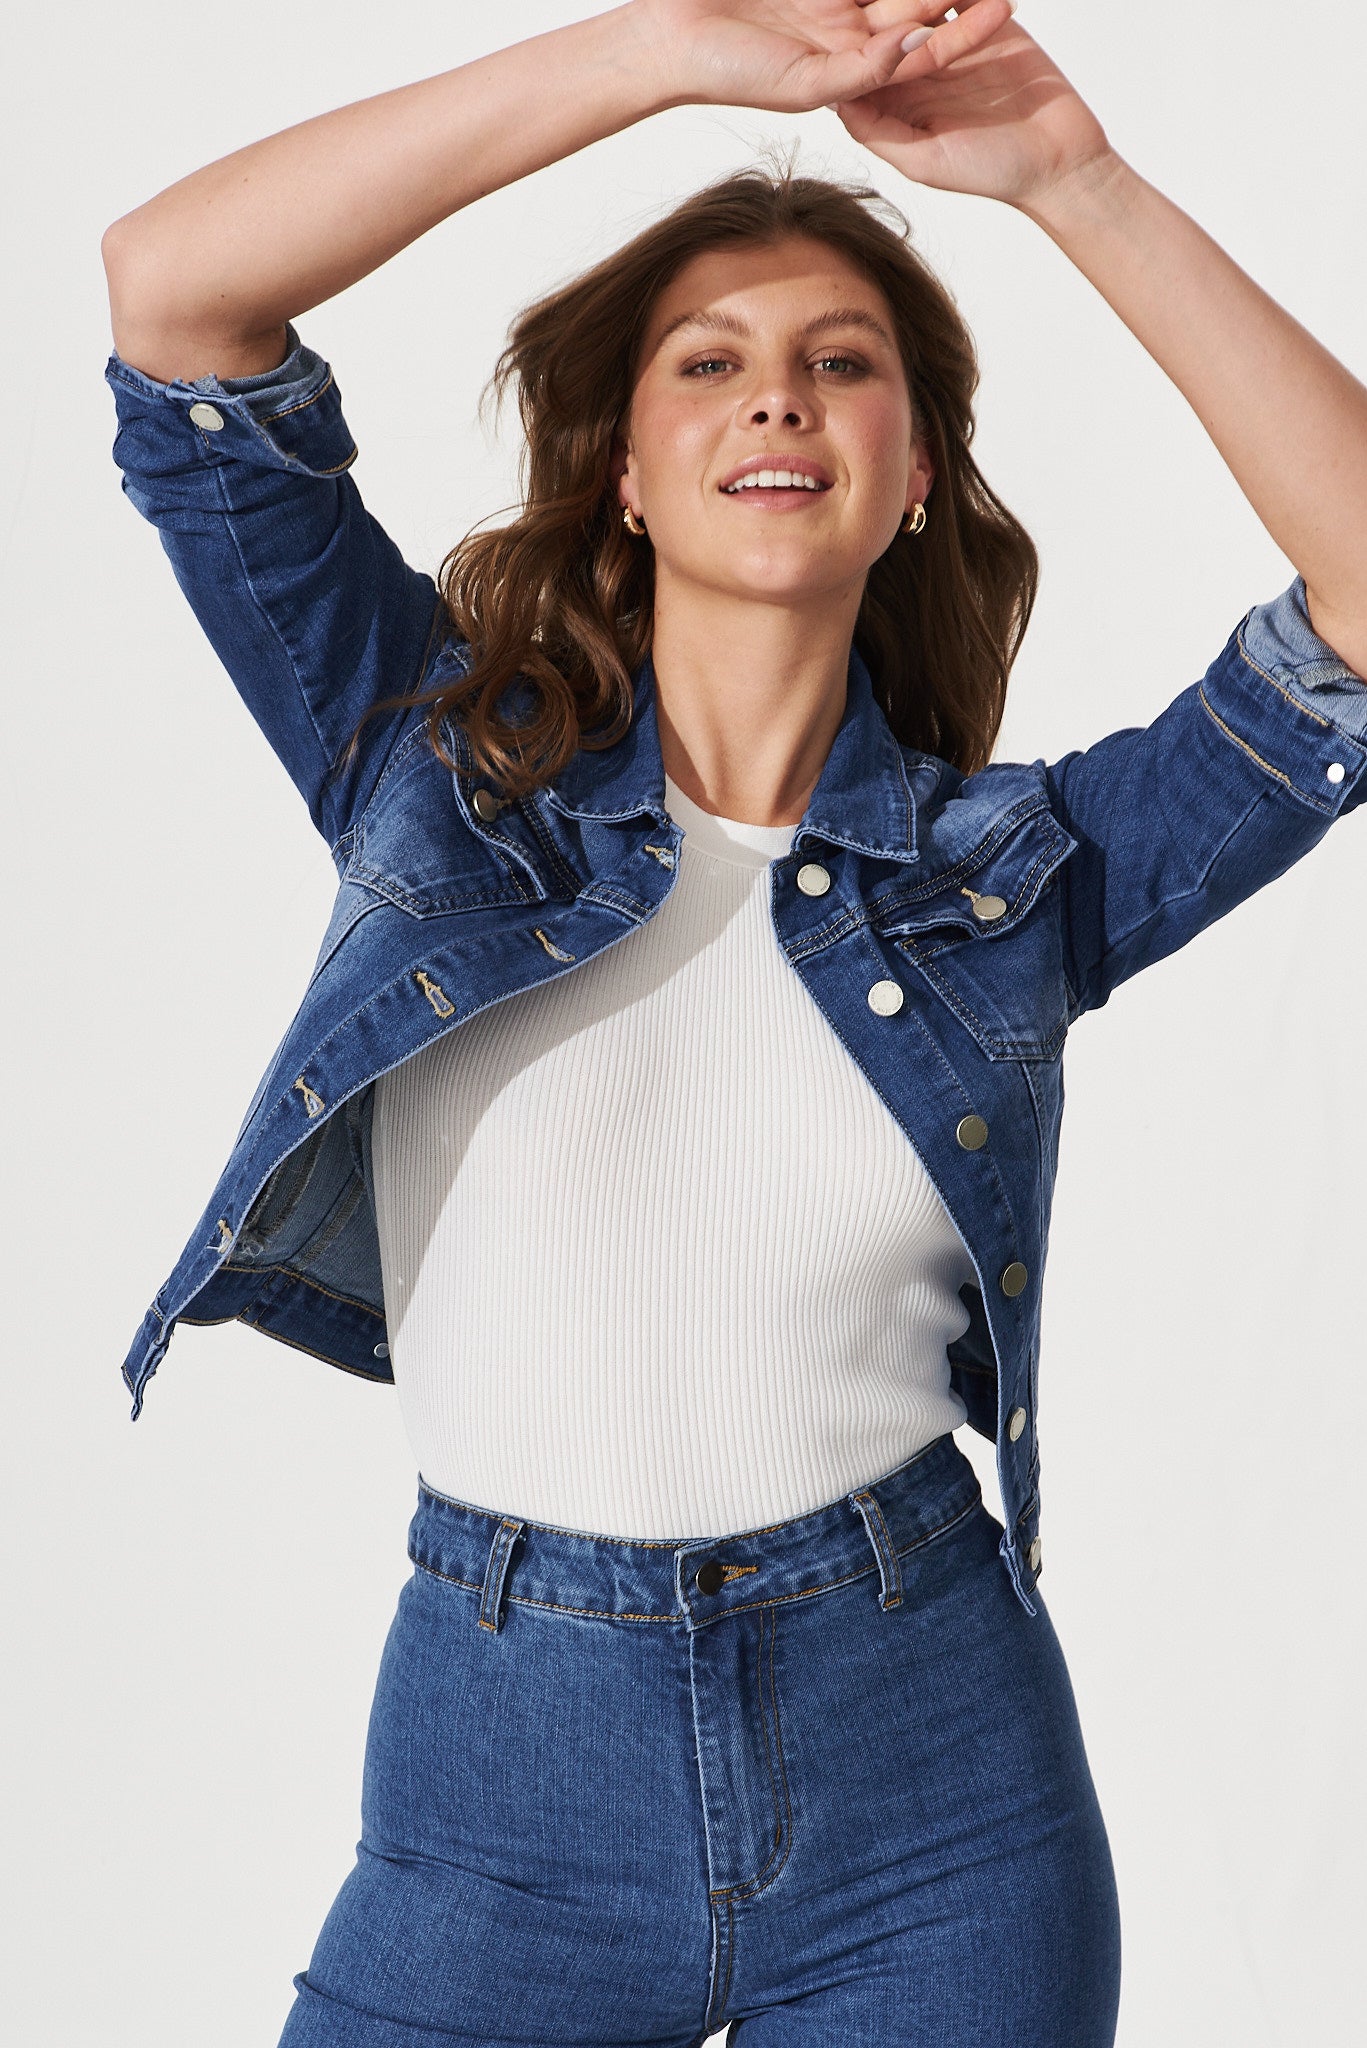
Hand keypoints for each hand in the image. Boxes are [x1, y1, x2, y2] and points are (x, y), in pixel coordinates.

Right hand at [633, 0, 1015, 116]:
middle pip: (917, 1)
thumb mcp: (804, 83)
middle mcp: (850, 30)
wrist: (671, 38)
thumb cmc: (729, 74)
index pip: (923, 48)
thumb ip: (864, 70)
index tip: (1004, 7)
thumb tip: (917, 42)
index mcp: (854, 68)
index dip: (965, 29)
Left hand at [829, 1, 1115, 210]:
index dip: (842, 44)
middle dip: (873, 5)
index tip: (820, 16)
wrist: (1059, 158)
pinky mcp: (987, 26)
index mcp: (897, 105)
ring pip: (923, 5)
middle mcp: (919, 74)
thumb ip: (881, 134)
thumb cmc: (991, 172)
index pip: (861, 67)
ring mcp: (952, 47)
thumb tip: (838, 103)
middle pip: (887, 29)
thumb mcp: (926, 162)